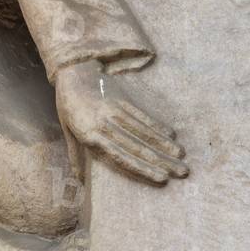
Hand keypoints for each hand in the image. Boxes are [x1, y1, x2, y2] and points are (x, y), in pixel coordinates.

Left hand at [55, 60, 187, 184]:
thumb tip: (77, 180)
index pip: (120, 157)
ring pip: (143, 131)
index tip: (161, 179)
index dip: (142, 168)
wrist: (73, 70)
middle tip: (182, 172)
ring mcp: (115, 110)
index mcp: (89, 135)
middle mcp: (104, 124)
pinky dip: (157, 126)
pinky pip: (142, 115)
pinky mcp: (122, 98)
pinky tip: (172, 135)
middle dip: (161, 161)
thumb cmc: (68, 105)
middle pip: (136, 146)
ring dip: (164, 145)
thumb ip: (75, 155)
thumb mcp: (67, 130)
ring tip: (181, 156)